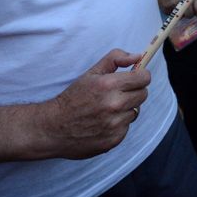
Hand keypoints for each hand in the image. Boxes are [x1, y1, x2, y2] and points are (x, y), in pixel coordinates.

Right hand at [31, 50, 150, 159]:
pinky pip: (126, 128)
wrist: (53, 127)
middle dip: (134, 91)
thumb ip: (116, 59)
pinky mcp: (113, 140)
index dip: (140, 76)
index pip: (144, 78)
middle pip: (143, 94)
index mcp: (109, 85)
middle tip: (118, 93)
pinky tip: (103, 123)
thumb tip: (138, 56)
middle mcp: (114, 105)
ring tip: (107, 109)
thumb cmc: (73, 98)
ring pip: (135, 111)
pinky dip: (118, 125)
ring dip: (125, 109)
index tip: (135, 78)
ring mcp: (114, 125)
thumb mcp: (91, 73)